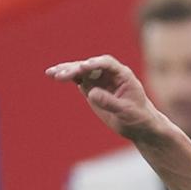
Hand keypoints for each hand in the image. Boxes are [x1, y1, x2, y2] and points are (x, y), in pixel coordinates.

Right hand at [47, 54, 169, 143]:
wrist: (138, 126)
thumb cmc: (138, 117)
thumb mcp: (126, 111)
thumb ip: (110, 102)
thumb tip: (91, 93)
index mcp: (123, 74)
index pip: (107, 63)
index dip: (94, 64)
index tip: (83, 67)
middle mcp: (110, 73)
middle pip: (90, 66)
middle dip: (75, 69)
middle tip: (61, 75)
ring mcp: (99, 80)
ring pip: (81, 71)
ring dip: (66, 71)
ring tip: (51, 74)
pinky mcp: (91, 87)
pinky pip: (77, 79)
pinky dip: (67, 77)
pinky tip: (53, 76)